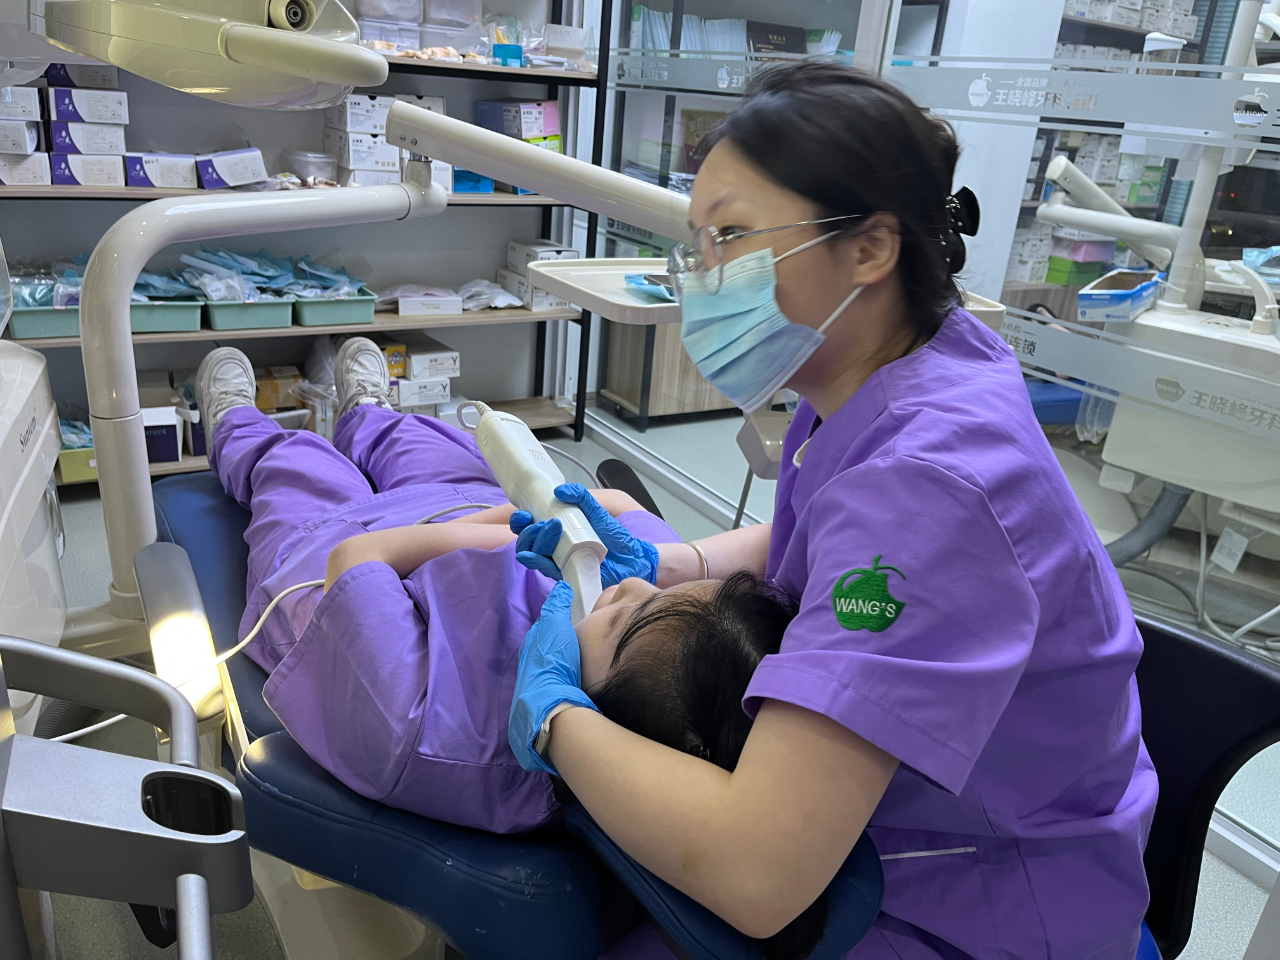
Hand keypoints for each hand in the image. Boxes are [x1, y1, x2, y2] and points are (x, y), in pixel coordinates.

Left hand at [508, 581, 597, 775]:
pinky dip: (563, 681)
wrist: (550, 701)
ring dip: (560, 665)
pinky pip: (555, 685)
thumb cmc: (553, 659)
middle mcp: (528, 664)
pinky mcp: (544, 701)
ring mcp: (535, 685)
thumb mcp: (556, 624)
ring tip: (579, 663)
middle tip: (576, 643)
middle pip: (545, 650)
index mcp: (530, 644)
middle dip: (557, 646)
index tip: (569, 621)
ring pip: (549, 669)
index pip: (542, 629)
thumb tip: (560, 587)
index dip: (555, 623)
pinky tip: (575, 683)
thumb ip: (557, 605)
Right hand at [510, 484, 658, 586]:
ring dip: (536, 542)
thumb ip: (581, 497)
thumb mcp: (596, 511)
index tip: (523, 514)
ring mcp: (558, 562)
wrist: (632, 558)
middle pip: (527, 542)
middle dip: (529, 532)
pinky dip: (537, 562)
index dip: (520, 521)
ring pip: (533, 555)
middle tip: (545, 523)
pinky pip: (546, 570)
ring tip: (551, 530)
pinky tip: (535, 556)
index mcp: (556, 531)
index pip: (529, 526)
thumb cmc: (613, 537)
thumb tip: (560, 490)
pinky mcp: (566, 575)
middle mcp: (553, 547)